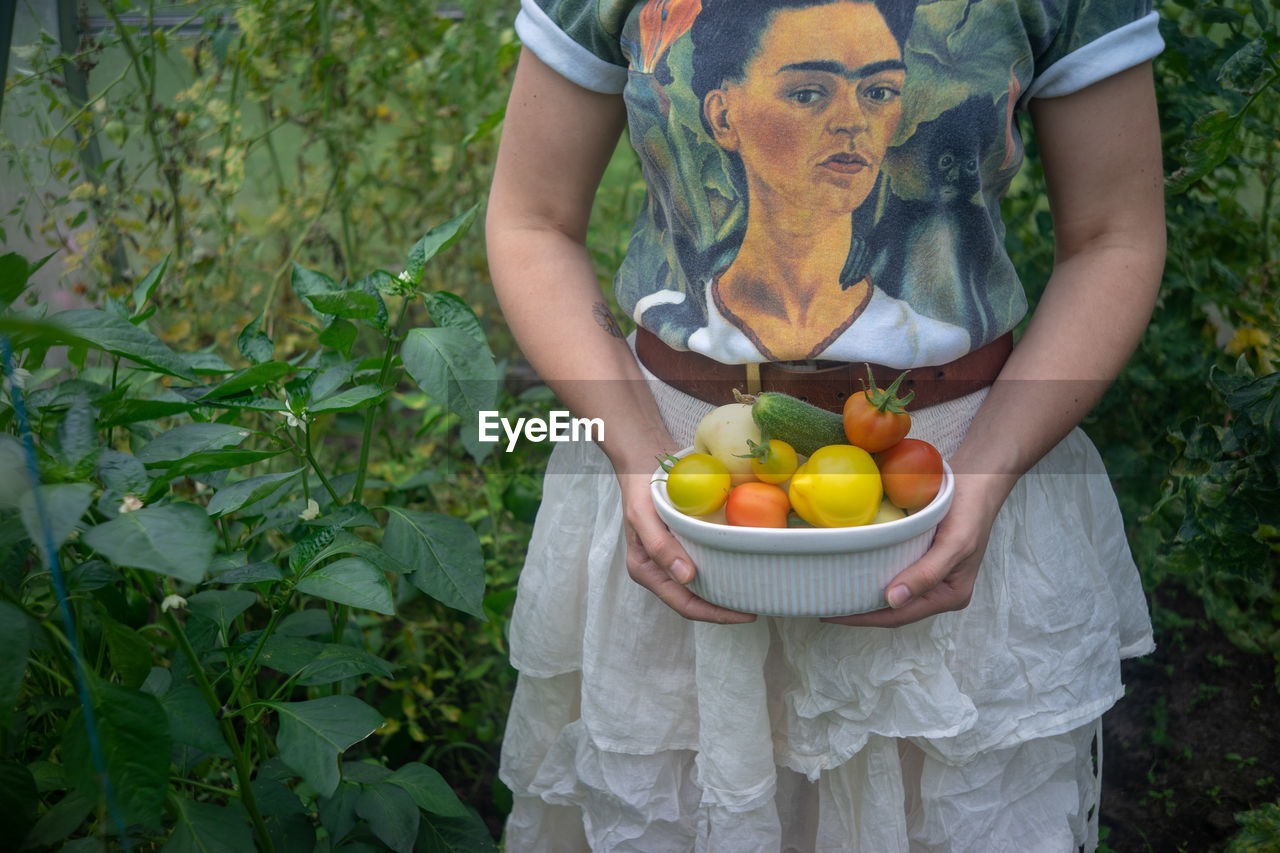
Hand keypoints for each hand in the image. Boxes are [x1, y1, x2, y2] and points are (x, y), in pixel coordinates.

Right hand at [618, 471, 755, 623]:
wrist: (643, 463)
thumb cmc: (640, 489)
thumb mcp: (645, 516)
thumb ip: (660, 548)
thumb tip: (686, 578)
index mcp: (646, 570)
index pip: (683, 604)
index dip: (714, 614)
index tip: (745, 614)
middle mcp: (659, 570)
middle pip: (694, 601)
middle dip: (723, 609)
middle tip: (758, 607)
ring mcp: (672, 559)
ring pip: (701, 587)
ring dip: (725, 593)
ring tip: (753, 593)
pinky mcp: (683, 546)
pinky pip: (706, 566)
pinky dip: (723, 571)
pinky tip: (743, 568)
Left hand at [822, 473, 1010, 627]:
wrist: (979, 478)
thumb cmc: (969, 511)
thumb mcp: (953, 544)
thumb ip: (926, 574)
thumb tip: (893, 601)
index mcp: (950, 595)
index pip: (900, 615)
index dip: (864, 618)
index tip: (831, 614)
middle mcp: (938, 590)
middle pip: (893, 609)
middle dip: (860, 610)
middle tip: (823, 602)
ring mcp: (929, 574)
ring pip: (891, 591)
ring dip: (863, 592)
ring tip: (831, 590)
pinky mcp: (921, 555)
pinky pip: (892, 570)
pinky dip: (871, 572)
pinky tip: (850, 567)